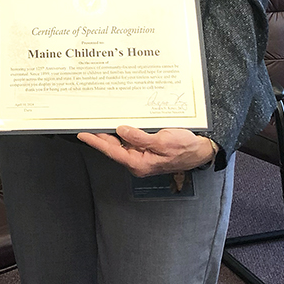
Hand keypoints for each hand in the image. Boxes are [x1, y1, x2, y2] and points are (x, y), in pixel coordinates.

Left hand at [76, 127, 216, 175]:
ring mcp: (142, 155)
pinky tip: (118, 122)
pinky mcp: (147, 148)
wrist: (201, 150)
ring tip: (97, 120)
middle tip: (86, 122)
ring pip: (120, 143)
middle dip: (99, 135)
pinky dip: (123, 131)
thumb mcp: (163, 141)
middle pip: (113, 147)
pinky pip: (130, 140)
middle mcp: (137, 161)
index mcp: (139, 163)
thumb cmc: (185, 148)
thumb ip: (140, 138)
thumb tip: (121, 130)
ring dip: (110, 132)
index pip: (111, 151)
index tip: (82, 134)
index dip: (96, 141)